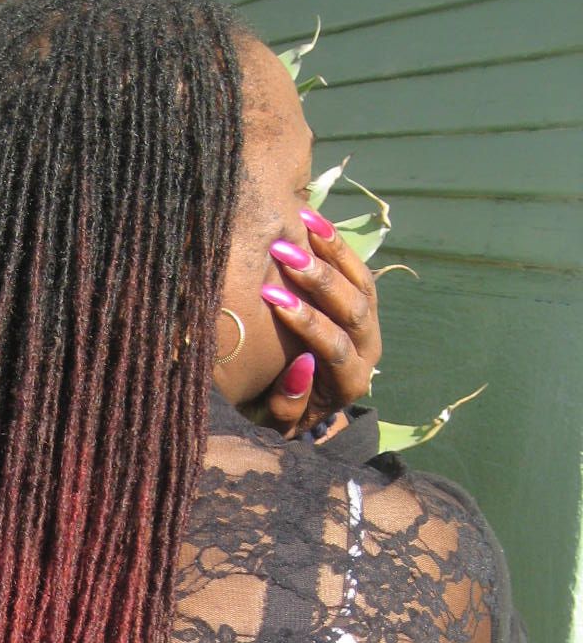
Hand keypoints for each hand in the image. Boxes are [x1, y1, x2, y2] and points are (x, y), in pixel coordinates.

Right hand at [256, 207, 381, 436]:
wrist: (303, 401)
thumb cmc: (281, 411)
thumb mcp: (278, 423)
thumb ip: (288, 406)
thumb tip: (303, 365)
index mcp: (349, 382)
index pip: (336, 348)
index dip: (308, 323)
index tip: (272, 298)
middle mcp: (368, 351)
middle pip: (356, 310)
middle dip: (320, 280)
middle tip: (284, 254)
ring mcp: (369, 324)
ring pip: (362, 282)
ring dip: (332, 252)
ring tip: (302, 224)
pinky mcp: (363, 302)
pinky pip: (357, 267)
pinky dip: (336, 244)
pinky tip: (311, 219)